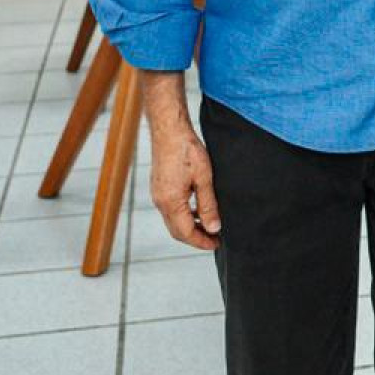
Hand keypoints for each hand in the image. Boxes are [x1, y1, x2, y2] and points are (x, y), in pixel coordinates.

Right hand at [148, 118, 221, 250]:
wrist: (169, 130)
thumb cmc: (186, 150)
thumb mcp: (204, 178)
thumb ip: (208, 205)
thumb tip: (213, 227)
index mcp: (171, 202)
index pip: (185, 233)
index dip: (201, 242)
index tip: (216, 244)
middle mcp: (160, 202)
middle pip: (177, 231)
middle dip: (195, 238)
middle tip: (214, 239)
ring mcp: (158, 195)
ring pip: (173, 221)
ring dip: (190, 227)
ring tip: (209, 226)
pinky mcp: (159, 188)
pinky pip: (171, 210)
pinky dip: (184, 215)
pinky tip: (197, 210)